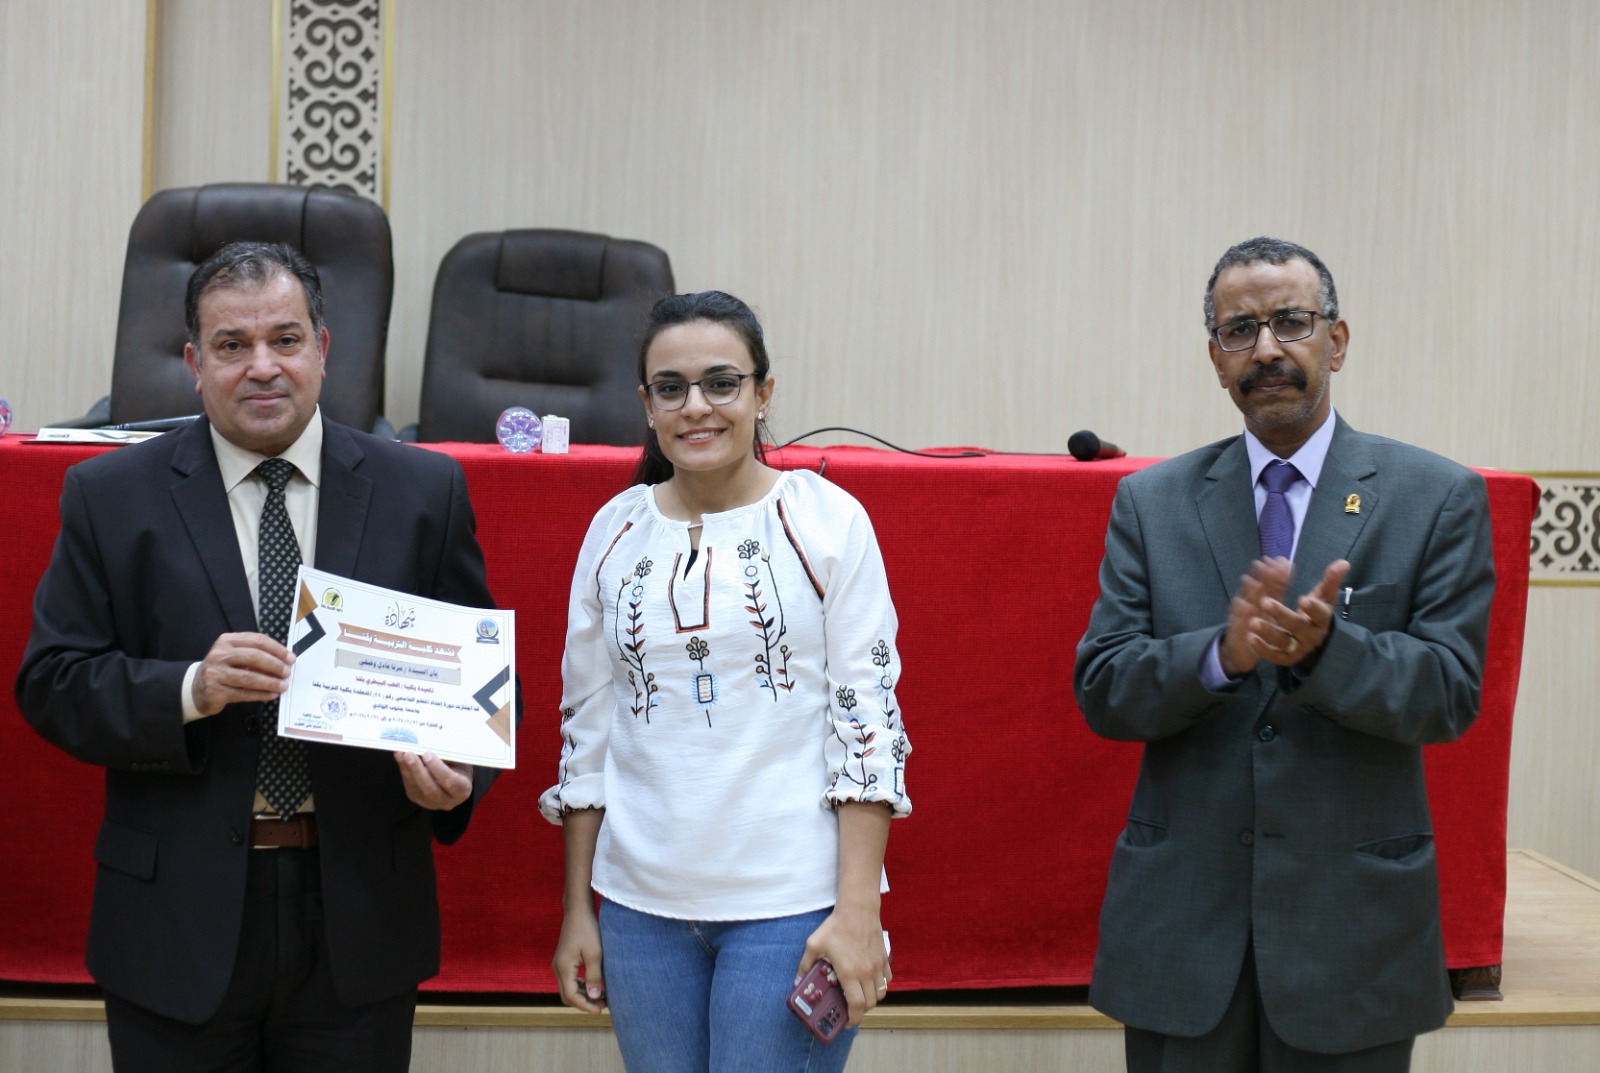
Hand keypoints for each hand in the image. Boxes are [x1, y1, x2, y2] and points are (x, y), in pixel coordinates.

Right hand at [191, 632, 292, 715]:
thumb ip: (254, 653)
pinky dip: (260, 694)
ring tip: (283, 686)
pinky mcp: (215, 691)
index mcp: (227, 641)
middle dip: (275, 665)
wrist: (196, 689)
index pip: (257, 640)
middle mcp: (219, 654)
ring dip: (270, 682)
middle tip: (287, 673)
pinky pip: (243, 693)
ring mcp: (215, 673)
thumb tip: (284, 660)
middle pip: (254, 657)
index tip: (291, 658)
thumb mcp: (234, 655)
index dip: (277, 649)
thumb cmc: (223, 669)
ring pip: (249, 677)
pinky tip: (271, 695)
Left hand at [395, 752, 471, 809]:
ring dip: (407, 769)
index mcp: (462, 790)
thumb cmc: (458, 766)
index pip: (451, 782)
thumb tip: (428, 745)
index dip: (438, 768)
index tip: (428, 754)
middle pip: (430, 788)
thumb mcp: (459, 759)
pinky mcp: (416, 798)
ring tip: (401, 753)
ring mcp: (430, 802)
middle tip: (409, 754)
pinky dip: (403, 769)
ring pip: (416, 787)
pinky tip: (400, 757)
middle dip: (417, 770)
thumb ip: (447, 755)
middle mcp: (447, 801)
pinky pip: (409, 785)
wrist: (454, 778)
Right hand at [553, 905, 605, 1012]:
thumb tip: (595, 997)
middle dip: (584, 1003)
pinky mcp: (563, 960)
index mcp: (563, 968)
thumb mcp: (595, 954)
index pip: (571, 996)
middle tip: (603, 1005)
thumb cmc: (587, 929)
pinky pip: (569, 980)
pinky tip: (594, 985)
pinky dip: (580, 986)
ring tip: (602, 997)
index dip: (586, 1006)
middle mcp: (557, 968)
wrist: (578, 911)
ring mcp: (559, 964)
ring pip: (568, 989)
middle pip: (567, 996)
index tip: (601, 1010)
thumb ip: (594, 976)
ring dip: (583, 995)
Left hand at [797, 903, 889, 1027]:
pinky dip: (880, 985)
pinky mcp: (884, 958)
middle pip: (870, 1004)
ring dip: (872, 999)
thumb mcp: (814, 944)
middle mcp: (866, 973)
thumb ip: (805, 965)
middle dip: (861, 1011)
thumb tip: (797, 981)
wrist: (857, 909)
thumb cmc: (836, 926)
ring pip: (880, 993)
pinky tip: (870, 980)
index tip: (846, 1022)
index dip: (853, 1019)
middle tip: (851, 1009)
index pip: (857, 1005)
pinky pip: (887, 979)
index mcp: (849, 973)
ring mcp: (877, 966)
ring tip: (861, 996)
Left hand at [1221, 558, 1349, 672]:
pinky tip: (1250, 638)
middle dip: (1281, 614)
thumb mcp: (1323, 596)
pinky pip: (1274, 656)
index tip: (1303, 599)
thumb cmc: (1315, 612)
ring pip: (1283, 641)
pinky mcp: (1287, 658)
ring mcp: (1299, 648)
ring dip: (1268, 632)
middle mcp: (1311, 635)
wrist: (1312, 639)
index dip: (1313, 608)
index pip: (1320, 614)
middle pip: (1297, 626)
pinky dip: (1263, 649)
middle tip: (1265, 601)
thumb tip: (1344, 562)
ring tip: (1253, 622)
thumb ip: (1330, 580)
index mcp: (1322, 619)